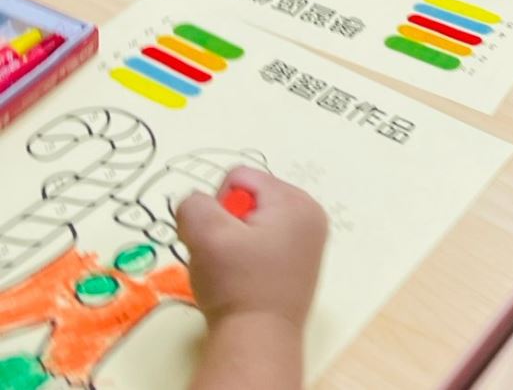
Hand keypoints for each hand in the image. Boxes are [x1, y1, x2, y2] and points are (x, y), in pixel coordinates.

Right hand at [177, 166, 327, 331]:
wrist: (256, 342)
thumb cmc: (236, 286)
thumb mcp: (205, 236)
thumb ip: (194, 204)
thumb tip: (196, 204)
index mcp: (296, 201)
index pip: (239, 178)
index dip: (218, 208)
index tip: (223, 241)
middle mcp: (310, 214)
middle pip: (249, 198)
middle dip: (229, 224)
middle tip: (229, 259)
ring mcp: (309, 240)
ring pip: (254, 221)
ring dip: (236, 241)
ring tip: (238, 271)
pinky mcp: (301, 262)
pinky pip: (265, 241)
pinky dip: (250, 256)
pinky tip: (248, 280)